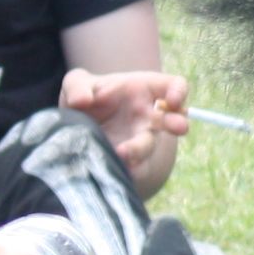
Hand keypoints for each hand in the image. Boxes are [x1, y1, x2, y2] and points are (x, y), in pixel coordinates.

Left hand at [62, 66, 186, 161]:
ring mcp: (140, 140)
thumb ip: (77, 86)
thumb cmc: (84, 98)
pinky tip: (119, 171)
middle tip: (179, 128)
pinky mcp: (128, 161)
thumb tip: (82, 101)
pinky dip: (129, 171)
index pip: (173, 86)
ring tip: (122, 153)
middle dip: (178, 124)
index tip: (172, 100)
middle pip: (173, 120)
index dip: (179, 91)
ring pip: (148, 147)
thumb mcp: (76, 83)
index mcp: (144, 91)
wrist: (73, 128)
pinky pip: (135, 169)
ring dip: (139, 150)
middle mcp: (148, 117)